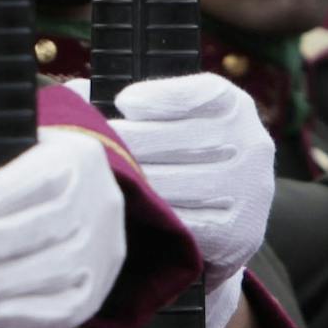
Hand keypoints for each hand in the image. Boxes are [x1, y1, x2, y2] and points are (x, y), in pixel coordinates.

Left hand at [0, 127, 126, 327]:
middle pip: (48, 226)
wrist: (46, 204)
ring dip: (2, 285)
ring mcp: (101, 248)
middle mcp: (97, 200)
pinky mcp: (94, 288)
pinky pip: (72, 309)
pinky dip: (31, 318)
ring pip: (59, 270)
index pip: (36, 176)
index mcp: (69, 156)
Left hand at [106, 73, 274, 327]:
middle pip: (173, 140)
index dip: (155, 97)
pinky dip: (151, 217)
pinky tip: (130, 209)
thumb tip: (76, 95)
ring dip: (132, 183)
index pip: (196, 94)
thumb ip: (137, 103)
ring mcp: (248, 190)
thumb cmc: (185, 156)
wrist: (227, 221)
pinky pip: (180, 223)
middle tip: (94, 147)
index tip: (122, 102)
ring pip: (170, 184)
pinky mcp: (238, 233)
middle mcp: (251, 144)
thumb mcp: (176, 119)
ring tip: (104, 178)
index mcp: (235, 106)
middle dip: (126, 143)